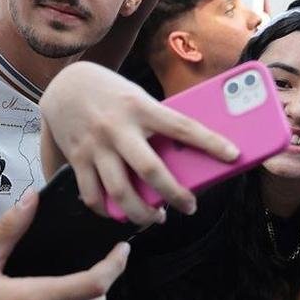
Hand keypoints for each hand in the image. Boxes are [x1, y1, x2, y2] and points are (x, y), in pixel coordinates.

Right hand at [39, 62, 238, 225]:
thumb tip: (189, 149)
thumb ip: (158, 122)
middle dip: (175, 195)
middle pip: (151, 170)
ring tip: (156, 217)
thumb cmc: (113, 92)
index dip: (210, 142)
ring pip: (120, 190)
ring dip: (142, 212)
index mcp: (141, 107)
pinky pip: (92, 194)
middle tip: (190, 206)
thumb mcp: (140, 98)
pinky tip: (121, 213)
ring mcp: (95, 145)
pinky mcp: (77, 158)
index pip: (183, 126)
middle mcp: (118, 127)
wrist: (66, 81)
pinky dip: (108, 210)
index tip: (233, 155)